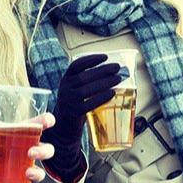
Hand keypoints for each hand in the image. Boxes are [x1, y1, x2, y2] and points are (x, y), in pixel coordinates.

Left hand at [0, 114, 54, 182]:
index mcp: (20, 134)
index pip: (37, 125)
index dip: (45, 121)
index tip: (49, 121)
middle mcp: (24, 150)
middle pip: (45, 150)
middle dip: (43, 152)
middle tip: (31, 153)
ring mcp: (19, 166)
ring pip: (38, 172)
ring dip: (37, 174)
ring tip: (28, 173)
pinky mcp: (10, 180)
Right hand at [41, 54, 122, 180]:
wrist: (64, 125)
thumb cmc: (76, 102)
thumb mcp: (75, 88)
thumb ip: (88, 80)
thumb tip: (113, 72)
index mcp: (65, 79)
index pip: (76, 65)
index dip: (91, 59)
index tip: (105, 57)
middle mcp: (64, 88)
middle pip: (83, 76)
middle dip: (102, 70)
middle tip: (117, 68)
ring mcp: (68, 101)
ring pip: (86, 89)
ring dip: (104, 82)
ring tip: (118, 79)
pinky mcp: (74, 113)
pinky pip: (89, 104)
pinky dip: (102, 97)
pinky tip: (112, 93)